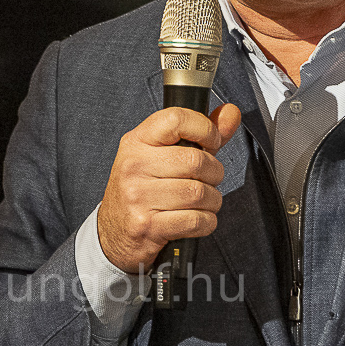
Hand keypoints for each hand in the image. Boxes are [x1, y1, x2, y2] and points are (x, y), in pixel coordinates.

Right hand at [97, 103, 242, 273]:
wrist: (113, 232)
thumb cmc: (142, 190)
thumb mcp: (161, 156)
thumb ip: (199, 135)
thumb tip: (231, 112)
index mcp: (136, 141)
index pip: (176, 119)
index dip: (206, 129)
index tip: (211, 142)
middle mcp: (133, 165)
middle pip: (196, 160)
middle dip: (214, 173)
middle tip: (207, 179)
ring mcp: (137, 196)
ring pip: (199, 192)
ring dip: (212, 200)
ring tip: (202, 201)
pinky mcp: (147, 225)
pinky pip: (196, 220)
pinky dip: (206, 222)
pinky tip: (195, 219)